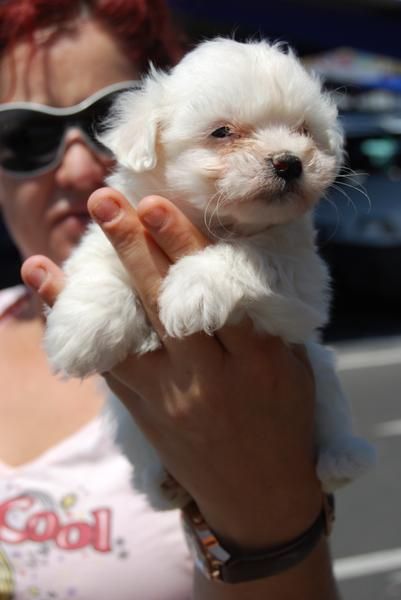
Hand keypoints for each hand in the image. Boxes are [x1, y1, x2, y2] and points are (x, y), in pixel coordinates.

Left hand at [22, 188, 321, 550]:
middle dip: (133, 248)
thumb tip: (229, 263)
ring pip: (127, 333)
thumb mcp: (293, 370)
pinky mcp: (142, 411)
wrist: (259, 498)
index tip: (156, 203)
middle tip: (107, 201)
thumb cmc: (284, 423)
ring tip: (65, 242)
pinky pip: (106, 365)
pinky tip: (46, 292)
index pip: (214, 293)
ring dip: (97, 283)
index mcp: (257, 361)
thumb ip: (262, 322)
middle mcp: (208, 378)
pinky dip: (74, 328)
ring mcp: (169, 398)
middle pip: (164, 305)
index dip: (183, 246)